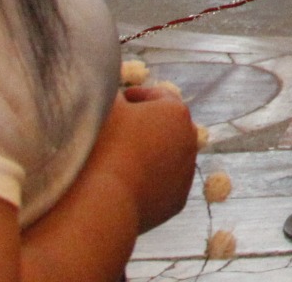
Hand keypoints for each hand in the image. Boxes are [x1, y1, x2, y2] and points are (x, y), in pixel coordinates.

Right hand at [88, 83, 197, 231]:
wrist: (104, 202)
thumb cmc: (102, 146)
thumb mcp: (104, 105)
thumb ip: (113, 90)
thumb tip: (114, 88)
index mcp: (176, 111)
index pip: (156, 96)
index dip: (134, 98)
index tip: (117, 104)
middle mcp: (189, 139)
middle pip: (166, 126)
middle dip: (146, 126)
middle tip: (119, 131)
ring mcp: (186, 172)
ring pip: (167, 156)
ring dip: (149, 154)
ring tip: (120, 159)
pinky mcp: (178, 201)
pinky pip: (163, 184)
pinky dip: (150, 180)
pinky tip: (126, 182)